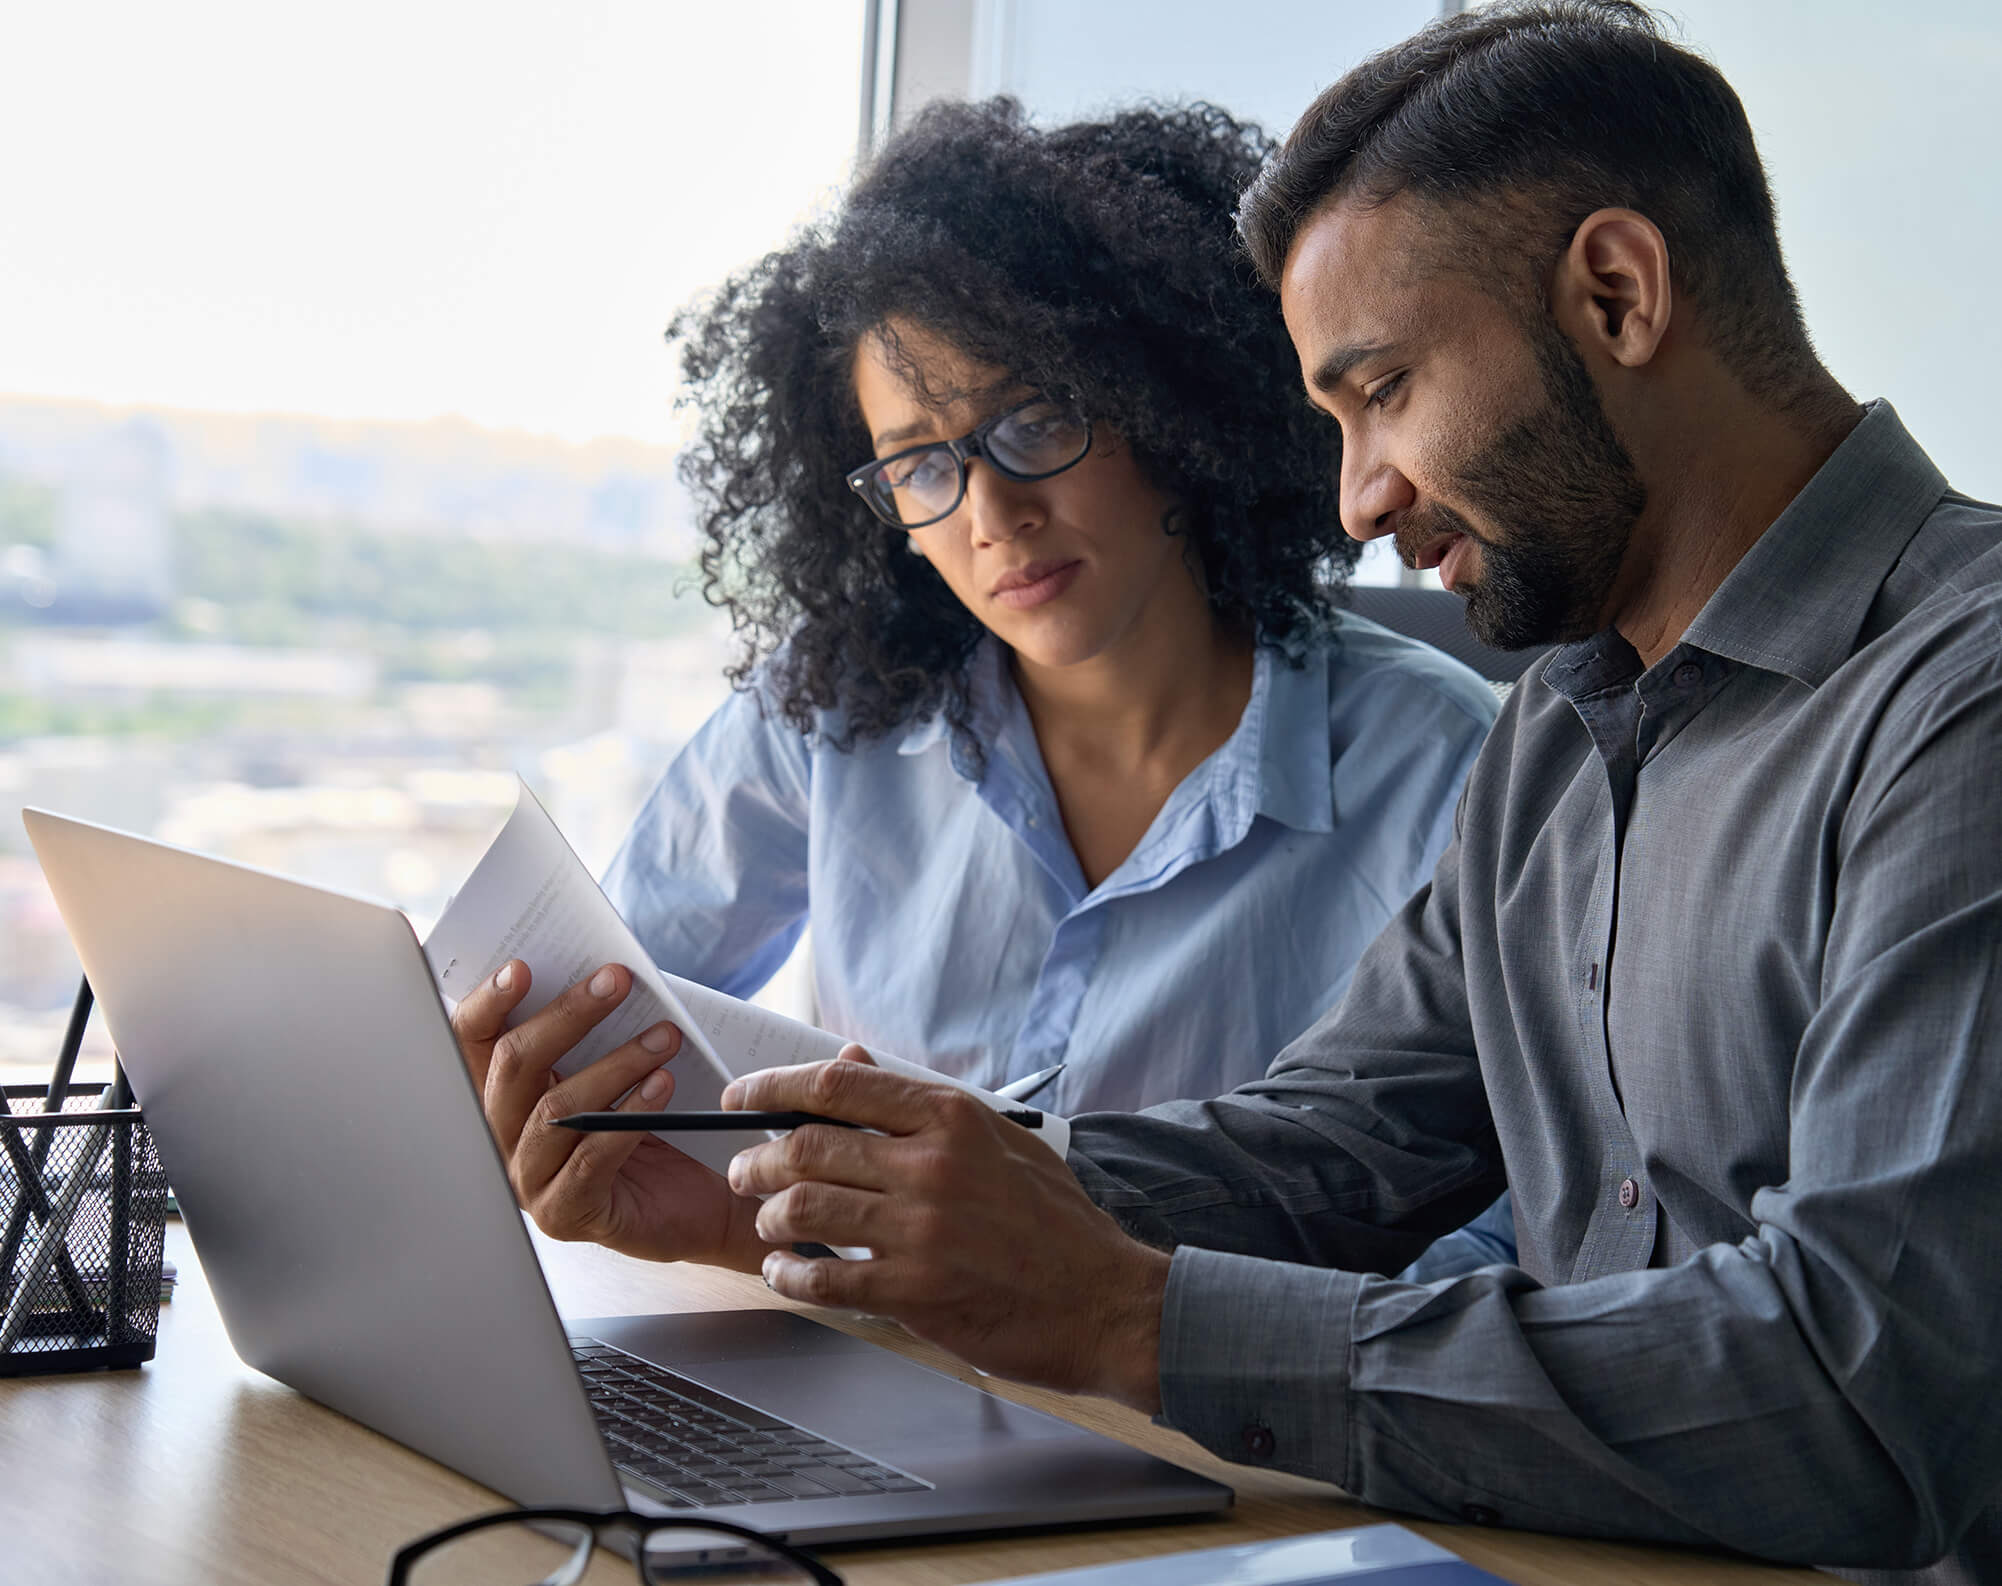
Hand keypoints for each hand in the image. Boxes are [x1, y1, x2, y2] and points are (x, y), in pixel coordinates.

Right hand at [451, 959, 771, 1271]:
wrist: (700, 1202)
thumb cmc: (655, 1126)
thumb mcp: (617, 1071)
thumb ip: (594, 1033)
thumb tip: (602, 974)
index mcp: (505, 1095)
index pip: (473, 1043)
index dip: (488, 1003)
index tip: (522, 967)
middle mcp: (503, 1138)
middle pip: (515, 1067)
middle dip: (567, 1015)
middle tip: (618, 980)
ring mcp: (528, 1181)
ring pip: (556, 1110)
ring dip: (615, 1064)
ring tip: (664, 1036)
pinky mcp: (565, 1214)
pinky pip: (590, 1158)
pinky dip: (629, 1116)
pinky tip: (663, 1086)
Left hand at [722, 1052, 1170, 1409]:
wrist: (1104, 1300)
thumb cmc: (1054, 1221)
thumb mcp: (997, 1140)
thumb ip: (919, 1105)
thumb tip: (851, 1062)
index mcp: (950, 1118)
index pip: (836, 1086)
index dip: (771, 1086)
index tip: (739, 1097)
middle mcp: (931, 1165)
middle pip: (806, 1146)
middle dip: (757, 1159)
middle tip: (744, 1172)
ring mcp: (922, 1230)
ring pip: (803, 1208)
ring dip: (768, 1217)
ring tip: (767, 1223)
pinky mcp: (915, 1290)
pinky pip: (823, 1277)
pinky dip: (789, 1274)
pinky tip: (785, 1273)